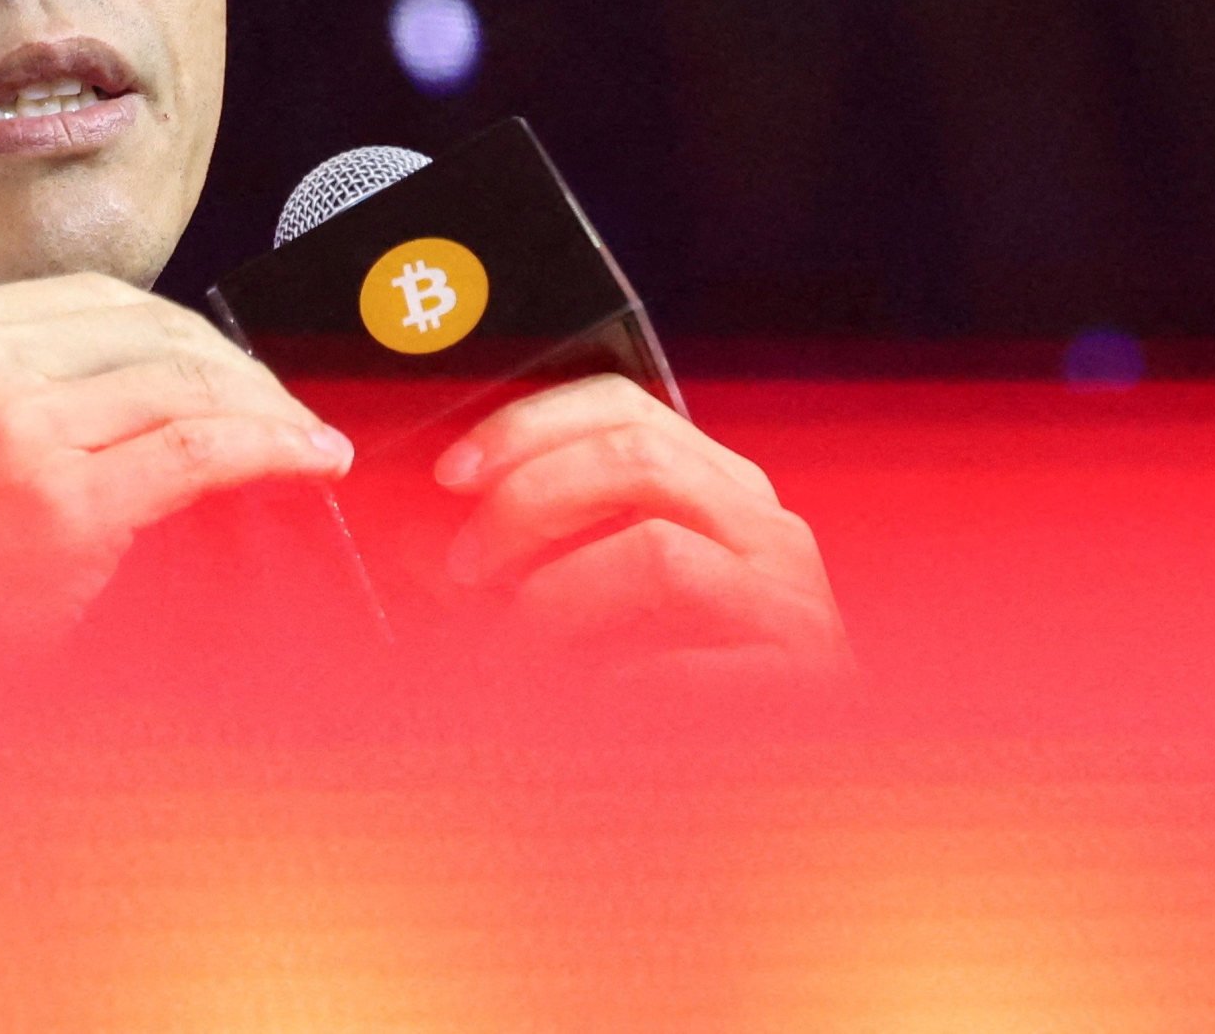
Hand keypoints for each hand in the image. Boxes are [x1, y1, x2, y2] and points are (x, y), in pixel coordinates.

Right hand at [0, 274, 349, 677]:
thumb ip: (3, 388)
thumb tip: (140, 383)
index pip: (99, 295)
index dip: (185, 327)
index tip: (232, 361)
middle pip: (152, 327)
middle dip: (236, 365)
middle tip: (285, 406)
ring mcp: (13, 427)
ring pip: (187, 381)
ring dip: (266, 406)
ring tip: (305, 435)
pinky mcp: (57, 503)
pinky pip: (198, 449)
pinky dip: (272, 445)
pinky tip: (309, 457)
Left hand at [432, 376, 848, 683]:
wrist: (767, 805)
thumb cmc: (667, 696)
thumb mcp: (582, 610)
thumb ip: (509, 571)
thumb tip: (414, 541)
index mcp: (719, 490)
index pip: (627, 409)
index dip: (530, 427)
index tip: (452, 474)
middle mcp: (764, 526)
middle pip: (640, 459)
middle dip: (529, 502)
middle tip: (463, 565)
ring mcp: (790, 596)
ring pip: (657, 552)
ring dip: (555, 598)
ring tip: (506, 650)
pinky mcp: (800, 672)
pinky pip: (683, 662)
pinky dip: (612, 683)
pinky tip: (583, 704)